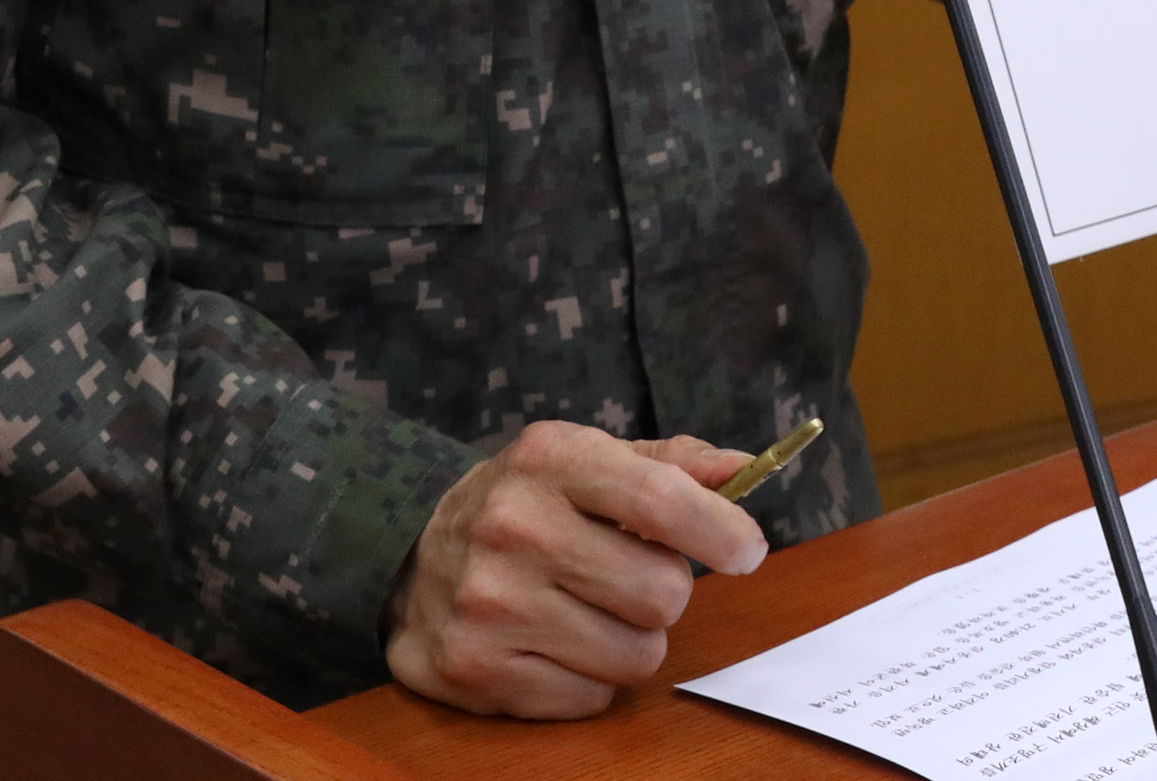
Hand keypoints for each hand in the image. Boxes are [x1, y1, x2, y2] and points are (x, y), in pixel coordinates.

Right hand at [384, 421, 765, 718]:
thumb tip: (743, 470)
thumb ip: (672, 465)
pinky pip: (590, 696)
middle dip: (664, 592)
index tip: (745, 550)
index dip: (720, 532)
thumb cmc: (529, 506)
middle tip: (630, 578)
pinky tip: (553, 643)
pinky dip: (588, 678)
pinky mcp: (475, 668)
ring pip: (635, 655)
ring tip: (588, 611)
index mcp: (550, 459)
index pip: (660, 499)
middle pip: (661, 593)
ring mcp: (489, 602)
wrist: (412, 559)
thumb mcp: (589, 462)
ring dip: (630, 640)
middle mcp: (513, 526)